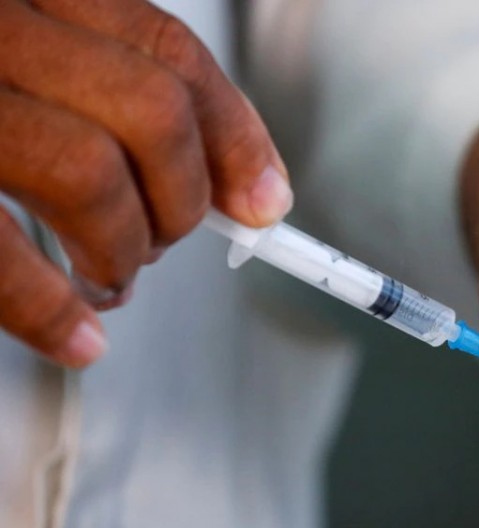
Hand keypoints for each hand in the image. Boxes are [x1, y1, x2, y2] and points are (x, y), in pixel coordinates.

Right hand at [0, 0, 291, 366]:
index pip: (169, 52)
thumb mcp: (15, 48)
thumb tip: (224, 179)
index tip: (264, 199)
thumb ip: (93, 84)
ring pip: (90, 177)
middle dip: (184, 201)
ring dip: (125, 251)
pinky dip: (50, 310)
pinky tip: (79, 338)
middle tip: (169, 242)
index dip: (236, 135)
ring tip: (115, 280)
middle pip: (150, 117)